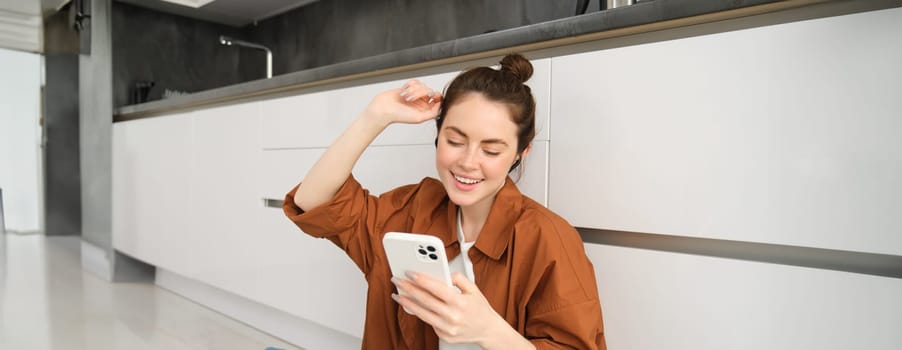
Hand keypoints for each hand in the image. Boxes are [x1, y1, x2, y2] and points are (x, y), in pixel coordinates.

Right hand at [364, 80, 441, 124]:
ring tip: (405, 96)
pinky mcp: (408, 89)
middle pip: (430, 91)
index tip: (432, 95)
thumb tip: (440, 105)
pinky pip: (415, 82)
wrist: (383, 109)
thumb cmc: (398, 115)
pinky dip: (410, 84)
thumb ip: (433, 113)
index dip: (437, 96)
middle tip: (411, 98)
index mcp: (425, 111)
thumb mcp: (419, 118)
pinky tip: (404, 90)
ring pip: (422, 86)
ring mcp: (415, 96)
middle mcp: (421, 103)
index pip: (438, 101)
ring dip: (414, 89)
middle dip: (421, 93)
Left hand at [392, 272, 510, 346]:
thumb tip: (445, 273)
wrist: (488, 330)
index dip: (421, 280)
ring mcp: (447, 328)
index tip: (409, 273)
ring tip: (398, 295)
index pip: (436, 289)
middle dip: (408, 289)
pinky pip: (429, 323)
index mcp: (460, 302)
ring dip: (407, 303)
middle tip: (397, 281)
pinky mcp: (444, 336)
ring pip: (422, 314)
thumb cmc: (480, 308)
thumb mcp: (474, 289)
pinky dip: (420, 313)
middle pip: (425, 301)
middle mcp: (453, 316)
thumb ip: (459, 278)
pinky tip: (413, 306)